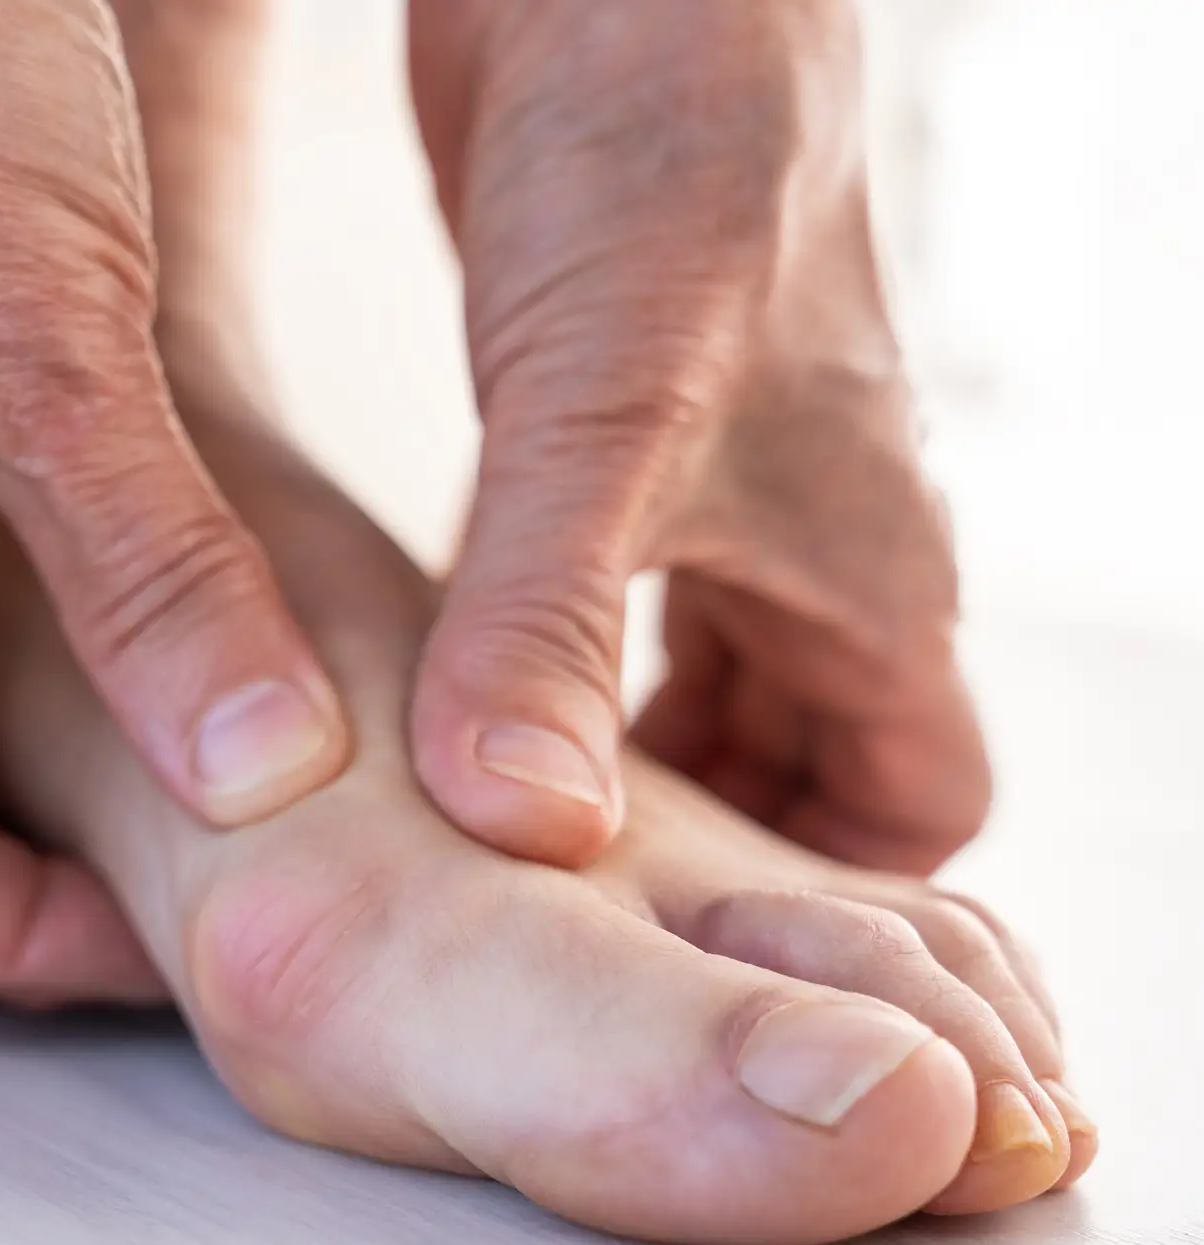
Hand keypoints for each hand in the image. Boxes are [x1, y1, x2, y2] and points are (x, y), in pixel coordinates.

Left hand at [404, 0, 989, 873]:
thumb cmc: (665, 166)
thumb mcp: (599, 424)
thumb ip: (547, 625)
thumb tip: (520, 832)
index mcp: (863, 569)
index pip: (913, 808)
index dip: (834, 907)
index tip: (697, 958)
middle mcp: (809, 537)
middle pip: (792, 760)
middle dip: (693, 844)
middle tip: (547, 918)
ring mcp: (726, 481)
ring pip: (696, 671)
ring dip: (604, 743)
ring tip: (483, 818)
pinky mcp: (626, 424)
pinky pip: (617, 586)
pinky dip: (549, 645)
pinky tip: (451, 673)